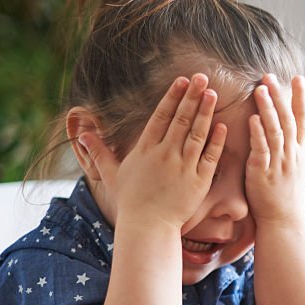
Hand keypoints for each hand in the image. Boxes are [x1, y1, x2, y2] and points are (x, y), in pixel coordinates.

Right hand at [78, 73, 226, 231]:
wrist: (148, 226)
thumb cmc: (131, 202)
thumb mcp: (112, 174)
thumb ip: (99, 152)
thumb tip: (81, 134)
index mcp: (146, 149)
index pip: (161, 116)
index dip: (172, 96)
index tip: (182, 80)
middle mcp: (165, 154)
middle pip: (181, 119)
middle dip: (192, 96)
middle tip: (202, 77)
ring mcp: (183, 167)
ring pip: (197, 134)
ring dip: (205, 112)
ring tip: (213, 93)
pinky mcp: (199, 181)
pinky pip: (210, 157)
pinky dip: (216, 141)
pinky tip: (222, 126)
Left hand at [245, 74, 304, 225]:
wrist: (283, 219)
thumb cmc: (291, 193)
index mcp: (301, 150)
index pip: (303, 118)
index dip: (300, 97)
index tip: (297, 78)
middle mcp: (292, 154)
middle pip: (288, 120)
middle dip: (280, 97)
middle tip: (270, 76)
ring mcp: (278, 163)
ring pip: (275, 131)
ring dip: (268, 109)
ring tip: (260, 90)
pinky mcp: (262, 172)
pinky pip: (262, 149)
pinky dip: (257, 133)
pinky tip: (252, 118)